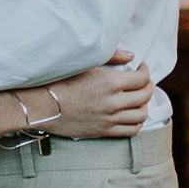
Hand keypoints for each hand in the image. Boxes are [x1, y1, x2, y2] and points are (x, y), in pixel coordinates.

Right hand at [35, 58, 152, 138]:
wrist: (40, 105)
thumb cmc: (58, 80)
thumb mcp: (84, 62)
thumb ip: (111, 56)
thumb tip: (131, 56)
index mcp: (110, 82)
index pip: (142, 79)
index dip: (146, 71)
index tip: (142, 67)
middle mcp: (113, 102)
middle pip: (145, 96)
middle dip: (148, 86)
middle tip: (143, 81)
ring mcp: (109, 119)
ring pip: (141, 114)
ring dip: (144, 104)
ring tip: (139, 98)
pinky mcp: (103, 131)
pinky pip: (131, 130)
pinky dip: (137, 122)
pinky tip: (133, 114)